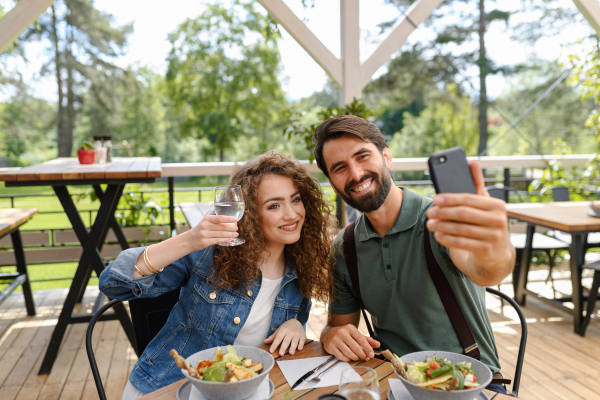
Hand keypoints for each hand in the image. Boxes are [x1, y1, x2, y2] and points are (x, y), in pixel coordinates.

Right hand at [187, 214, 238, 250]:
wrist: (188, 240)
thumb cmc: (200, 230)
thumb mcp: (206, 223)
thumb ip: (216, 222)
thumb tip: (231, 223)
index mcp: (206, 219)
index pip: (219, 218)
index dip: (229, 219)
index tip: (236, 219)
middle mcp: (205, 226)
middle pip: (222, 227)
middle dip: (232, 228)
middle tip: (236, 228)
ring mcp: (204, 234)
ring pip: (221, 234)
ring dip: (231, 234)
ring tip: (236, 234)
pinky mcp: (205, 242)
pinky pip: (218, 241)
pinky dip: (225, 240)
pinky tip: (230, 239)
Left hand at [264, 319, 305, 355]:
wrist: (296, 321)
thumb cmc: (286, 327)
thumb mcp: (279, 330)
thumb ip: (272, 337)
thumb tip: (264, 342)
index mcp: (283, 330)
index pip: (278, 338)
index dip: (274, 345)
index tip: (271, 350)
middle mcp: (290, 332)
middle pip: (286, 340)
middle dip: (283, 347)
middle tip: (281, 354)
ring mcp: (297, 333)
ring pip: (294, 341)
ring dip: (293, 347)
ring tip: (291, 353)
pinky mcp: (303, 335)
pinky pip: (302, 340)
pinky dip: (301, 344)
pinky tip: (299, 348)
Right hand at [321, 324, 379, 361]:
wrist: (328, 335)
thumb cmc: (345, 335)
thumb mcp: (355, 334)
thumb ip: (367, 340)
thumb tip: (378, 344)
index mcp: (350, 328)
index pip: (361, 339)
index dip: (367, 348)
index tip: (371, 355)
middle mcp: (342, 332)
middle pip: (355, 347)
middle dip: (362, 355)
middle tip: (365, 358)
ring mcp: (335, 340)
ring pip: (348, 353)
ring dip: (355, 358)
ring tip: (358, 358)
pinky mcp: (331, 346)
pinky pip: (341, 356)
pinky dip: (347, 359)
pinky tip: (350, 358)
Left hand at [426, 161, 514, 282]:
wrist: (497, 253)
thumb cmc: (487, 223)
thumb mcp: (484, 204)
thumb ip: (478, 184)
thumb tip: (472, 162)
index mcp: (497, 205)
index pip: (469, 199)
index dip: (450, 199)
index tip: (435, 199)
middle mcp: (499, 220)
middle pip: (464, 214)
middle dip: (444, 213)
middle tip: (429, 213)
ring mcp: (494, 236)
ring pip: (462, 229)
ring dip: (442, 226)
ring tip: (430, 224)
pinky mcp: (487, 250)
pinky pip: (462, 243)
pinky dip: (448, 239)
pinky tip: (438, 236)